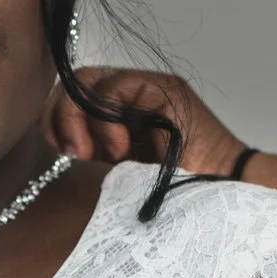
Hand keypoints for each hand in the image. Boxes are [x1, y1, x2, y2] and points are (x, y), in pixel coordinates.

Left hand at [43, 68, 250, 177]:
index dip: (53, 120)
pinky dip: (106, 119)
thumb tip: (57, 142)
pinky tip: (120, 149)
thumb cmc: (175, 194)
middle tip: (73, 152)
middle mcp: (132, 95)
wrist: (222, 197)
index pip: (70, 96)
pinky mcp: (164, 89)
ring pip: (87, 80)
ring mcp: (149, 88)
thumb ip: (93, 151)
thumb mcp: (118, 172)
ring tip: (95, 154)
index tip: (61, 152)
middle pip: (74, 82)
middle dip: (60, 116)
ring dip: (80, 119)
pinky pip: (115, 88)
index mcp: (118, 113)